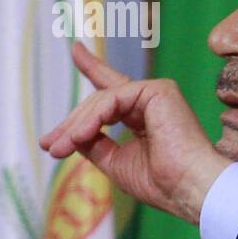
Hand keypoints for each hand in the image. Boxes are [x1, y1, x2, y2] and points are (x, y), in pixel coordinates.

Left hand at [39, 42, 230, 223]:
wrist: (188, 189)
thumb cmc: (162, 183)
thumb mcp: (115, 162)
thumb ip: (95, 144)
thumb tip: (68, 135)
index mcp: (145, 117)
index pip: (113, 91)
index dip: (93, 68)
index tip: (74, 49)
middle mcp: (151, 101)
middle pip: (99, 101)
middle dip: (71, 124)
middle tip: (49, 146)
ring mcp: (156, 93)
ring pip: (102, 100)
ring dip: (77, 125)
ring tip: (60, 147)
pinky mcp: (159, 90)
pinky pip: (113, 98)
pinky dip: (93, 118)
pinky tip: (80, 136)